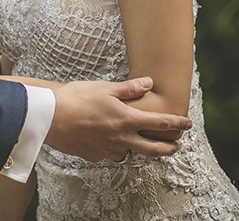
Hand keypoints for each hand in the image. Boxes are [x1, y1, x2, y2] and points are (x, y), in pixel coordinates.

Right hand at [44, 78, 191, 161]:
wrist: (50, 117)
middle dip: (168, 148)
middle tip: (177, 146)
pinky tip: (108, 141)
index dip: (177, 123)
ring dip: (138, 149)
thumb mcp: (105, 88)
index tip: (188, 123)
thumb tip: (149, 83)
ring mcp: (107, 149)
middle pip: (153, 148)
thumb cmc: (77, 98)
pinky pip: (109, 154)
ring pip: (129, 153)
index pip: (160, 123)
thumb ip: (130, 88)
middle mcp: (121, 138)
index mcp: (126, 119)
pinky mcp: (94, 155)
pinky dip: (113, 148)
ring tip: (141, 143)